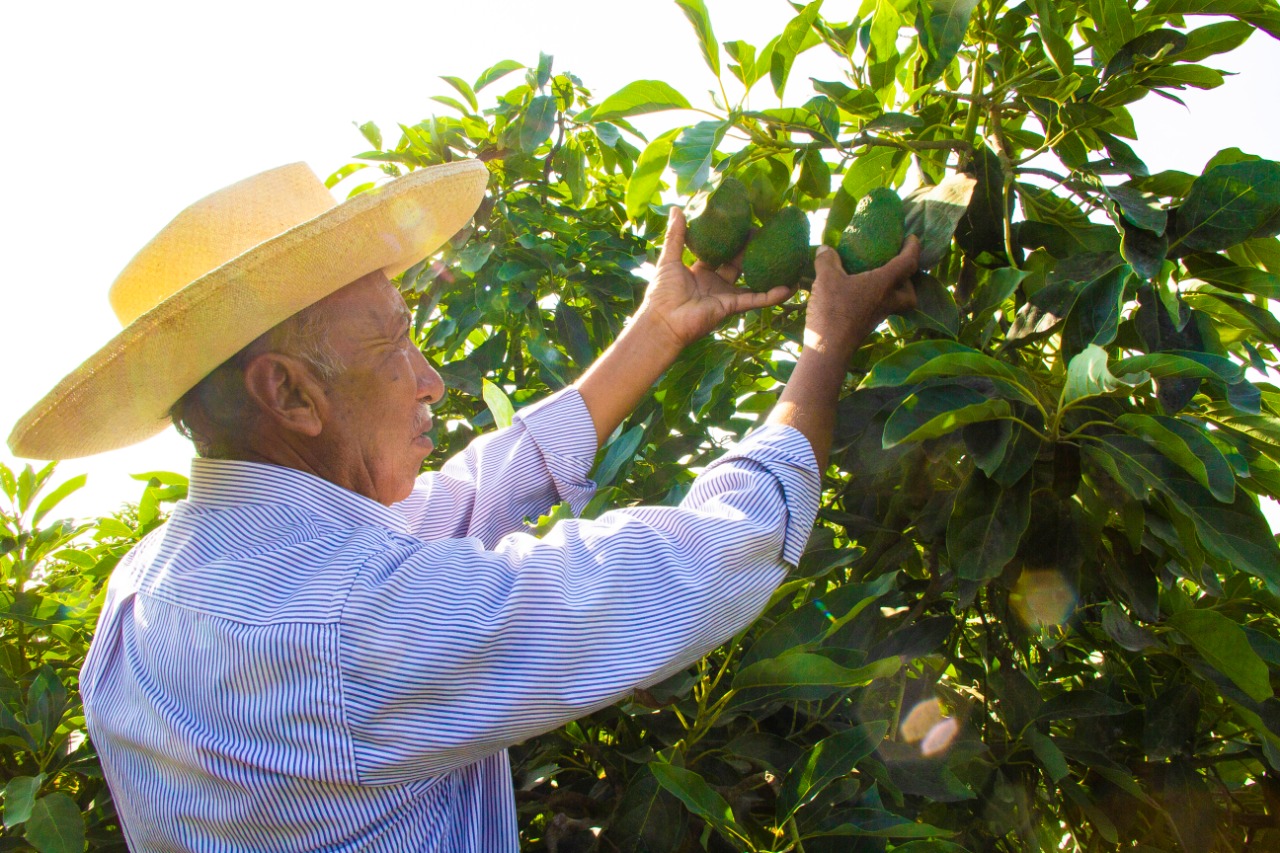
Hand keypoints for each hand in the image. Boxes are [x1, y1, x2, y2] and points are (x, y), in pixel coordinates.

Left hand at [634, 207, 793, 351]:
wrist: (664, 321)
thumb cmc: (662, 292)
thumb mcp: (669, 259)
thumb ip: (676, 236)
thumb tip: (677, 209)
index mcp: (700, 270)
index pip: (719, 252)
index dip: (731, 240)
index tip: (744, 224)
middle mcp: (714, 282)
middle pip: (738, 263)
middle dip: (751, 250)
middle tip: (766, 233)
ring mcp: (725, 295)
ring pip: (750, 281)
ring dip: (766, 271)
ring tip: (783, 255)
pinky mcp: (731, 306)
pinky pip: (754, 300)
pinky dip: (771, 296)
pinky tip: (788, 287)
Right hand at [804, 236, 919, 352]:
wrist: (829, 349)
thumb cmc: (833, 310)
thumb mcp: (825, 278)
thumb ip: (827, 260)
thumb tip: (825, 248)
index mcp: (884, 284)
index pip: (908, 262)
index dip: (914, 247)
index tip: (912, 238)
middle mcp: (887, 301)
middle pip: (911, 292)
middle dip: (909, 280)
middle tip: (897, 268)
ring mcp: (878, 316)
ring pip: (896, 304)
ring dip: (894, 292)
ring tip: (878, 281)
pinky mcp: (866, 326)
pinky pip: (879, 310)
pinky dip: (875, 301)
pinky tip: (858, 296)